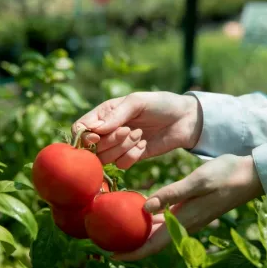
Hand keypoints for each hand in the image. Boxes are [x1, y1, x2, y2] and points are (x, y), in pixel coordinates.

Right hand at [72, 91, 202, 168]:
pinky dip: (132, 157)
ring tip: (140, 135)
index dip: (85, 136)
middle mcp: (108, 131)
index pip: (80, 127)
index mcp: (104, 113)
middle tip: (131, 130)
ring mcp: (119, 146)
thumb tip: (95, 129)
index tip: (98, 136)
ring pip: (106, 158)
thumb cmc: (161, 104)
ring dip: (123, 148)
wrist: (186, 119)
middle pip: (93, 147)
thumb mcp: (138, 102)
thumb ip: (116, 114)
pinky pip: (122, 165)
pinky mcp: (131, 157)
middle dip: (112, 141)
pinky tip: (144, 146)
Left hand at [111, 154, 264, 260]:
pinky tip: (142, 211)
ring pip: (160, 232)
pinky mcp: (193, 210)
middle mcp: (186, 223)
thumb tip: (145, 207)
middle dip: (131, 244)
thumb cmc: (225, 175)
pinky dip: (152, 221)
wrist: (251, 175)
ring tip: (119, 227)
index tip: (112, 255)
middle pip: (153, 241)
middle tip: (107, 239)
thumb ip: (172, 194)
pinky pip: (167, 221)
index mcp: (185, 219)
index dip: (133, 252)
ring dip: (140, 233)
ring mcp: (190, 217)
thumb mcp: (197, 181)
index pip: (154, 244)